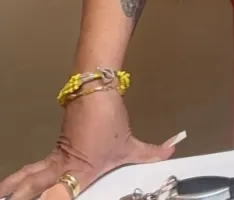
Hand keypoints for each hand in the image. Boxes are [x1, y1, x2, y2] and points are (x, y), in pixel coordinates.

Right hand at [0, 92, 178, 199]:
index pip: (61, 191)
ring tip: (4, 196)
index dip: (52, 197)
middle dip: (25, 194)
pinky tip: (10, 186)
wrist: (94, 89)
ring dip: (19, 187)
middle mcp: (64, 166)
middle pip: (37, 185)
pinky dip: (22, 177)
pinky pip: (35, 168)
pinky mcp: (54, 150)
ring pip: (31, 176)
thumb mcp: (131, 143)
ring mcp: (56, 157)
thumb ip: (151, 152)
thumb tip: (173, 149)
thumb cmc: (110, 119)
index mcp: (81, 170)